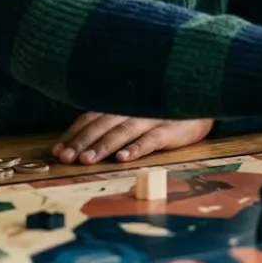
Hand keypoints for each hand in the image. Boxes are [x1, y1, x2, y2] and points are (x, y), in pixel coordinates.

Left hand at [53, 113, 213, 164]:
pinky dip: (137, 148)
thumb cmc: (163, 111)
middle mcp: (133, 108)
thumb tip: (81, 141)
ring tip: (87, 159)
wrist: (202, 103)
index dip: (75, 132)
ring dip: (104, 145)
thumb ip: (112, 121)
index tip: (58, 149)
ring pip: (123, 131)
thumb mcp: (136, 111)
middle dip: (83, 141)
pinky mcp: (171, 129)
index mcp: (121, 104)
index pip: (92, 116)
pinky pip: (151, 139)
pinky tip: (124, 158)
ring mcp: (152, 117)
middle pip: (103, 124)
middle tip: (67, 157)